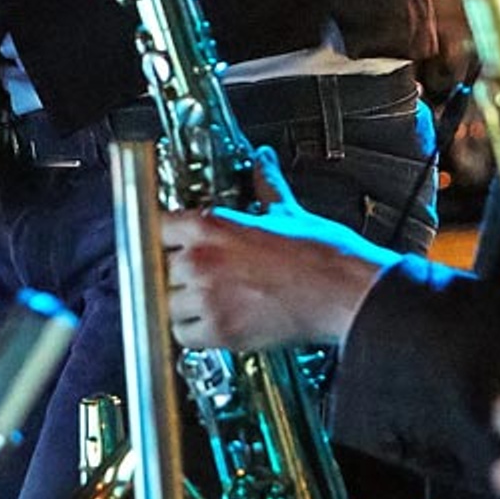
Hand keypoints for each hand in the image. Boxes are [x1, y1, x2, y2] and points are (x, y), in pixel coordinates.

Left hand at [162, 153, 395, 352]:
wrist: (345, 292)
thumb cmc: (321, 255)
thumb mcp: (287, 211)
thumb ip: (264, 184)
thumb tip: (262, 163)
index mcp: (211, 226)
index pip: (154, 226)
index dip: (162, 237)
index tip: (165, 244)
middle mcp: (201, 260)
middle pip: (155, 267)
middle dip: (171, 272)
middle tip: (194, 277)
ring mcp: (207, 297)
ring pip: (165, 303)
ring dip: (179, 304)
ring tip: (203, 302)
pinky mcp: (220, 331)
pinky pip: (183, 335)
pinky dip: (192, 333)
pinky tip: (211, 323)